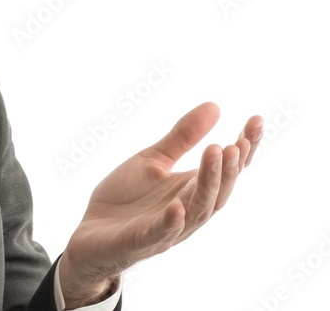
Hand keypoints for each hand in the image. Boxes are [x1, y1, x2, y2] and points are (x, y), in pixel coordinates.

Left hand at [59, 102, 262, 306]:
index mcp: (192, 189)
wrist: (90, 231)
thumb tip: (215, 106)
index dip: (245, 148)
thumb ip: (182, 137)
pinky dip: (172, 221)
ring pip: (197, 209)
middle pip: (218, 191)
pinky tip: (177, 205)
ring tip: (216, 153)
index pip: (226, 170)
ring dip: (209, 183)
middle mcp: (187, 210)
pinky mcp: (142, 240)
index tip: (257, 120)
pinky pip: (161, 233)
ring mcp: (167, 228)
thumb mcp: (152, 159)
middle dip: (229, 168)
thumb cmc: (125, 199)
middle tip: (235, 143)